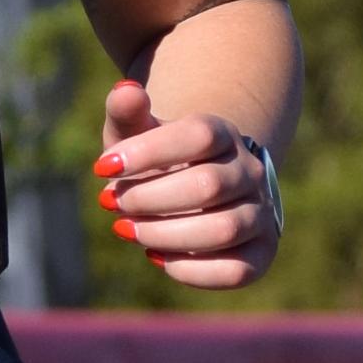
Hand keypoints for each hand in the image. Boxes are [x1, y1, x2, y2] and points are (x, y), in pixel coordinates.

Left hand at [94, 77, 281, 288]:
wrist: (196, 189)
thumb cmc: (158, 161)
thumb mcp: (137, 133)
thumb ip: (127, 112)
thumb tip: (125, 92)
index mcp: (223, 134)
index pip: (198, 135)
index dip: (147, 152)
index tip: (101, 167)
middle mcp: (250, 171)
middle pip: (207, 186)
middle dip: (148, 199)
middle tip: (112, 203)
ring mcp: (261, 213)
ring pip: (224, 230)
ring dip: (165, 235)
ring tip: (127, 230)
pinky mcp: (261, 253)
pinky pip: (237, 271)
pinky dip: (190, 270)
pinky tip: (156, 256)